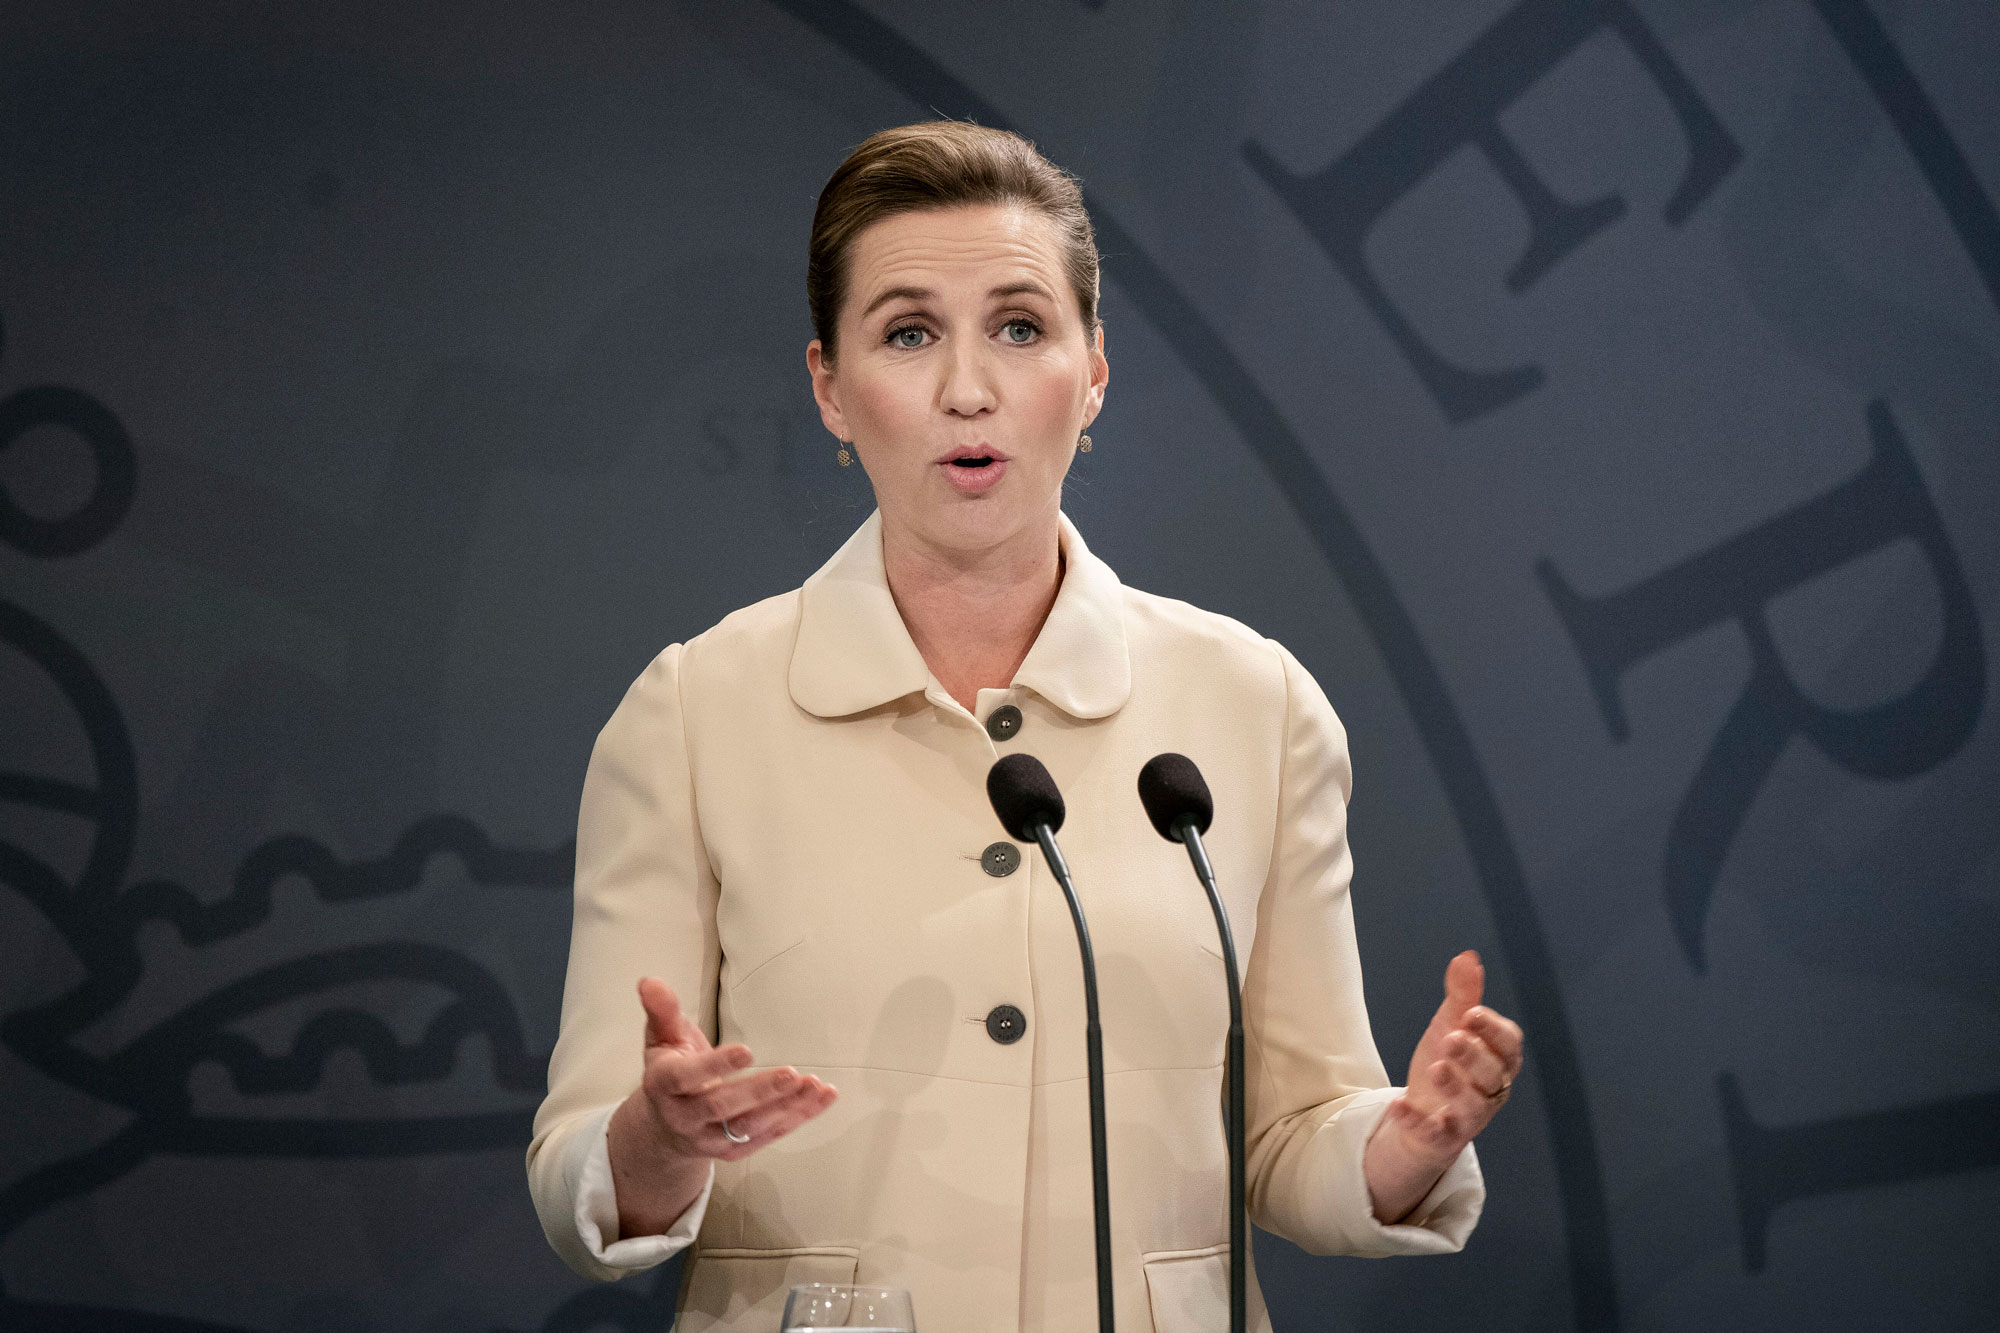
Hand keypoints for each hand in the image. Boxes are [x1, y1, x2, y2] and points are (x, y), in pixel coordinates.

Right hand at [608, 977, 836, 1235]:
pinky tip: (822, 1096)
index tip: (747, 1050)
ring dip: (785, 1107)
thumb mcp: (661, 1037)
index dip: (716, 1066)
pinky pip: (767, 1137)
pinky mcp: (732, 1151)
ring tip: (814, 1085)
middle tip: (792, 1073)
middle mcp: (683, 1117)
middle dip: (758, 1091)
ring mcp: (707, 1139)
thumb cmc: (670, 1069)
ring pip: (747, 1127)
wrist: (663, 1126)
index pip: (687, 1078)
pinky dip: (798, 1118)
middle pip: (721, 1108)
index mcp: (664, 1084)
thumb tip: (650, 980)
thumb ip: (662, 1010)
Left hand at [1364, 950, 1523, 1221]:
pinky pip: (1434, 1134)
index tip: (1472, 1013)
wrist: (1423, 1112)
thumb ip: (1462, 995)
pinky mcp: (1442, 1138)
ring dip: (1455, 1088)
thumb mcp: (1451, 1025)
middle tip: (1452, 1037)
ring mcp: (1468, 1118)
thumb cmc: (1448, 1063)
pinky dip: (1416, 1120)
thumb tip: (1468, 956)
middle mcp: (1491, 1091)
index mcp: (1499, 1060)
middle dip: (1475, 1056)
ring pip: (1472, 1108)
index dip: (1494, 1030)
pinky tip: (1398, 1104)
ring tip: (1436, 1067)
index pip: (1510, 1045)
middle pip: (1493, 1075)